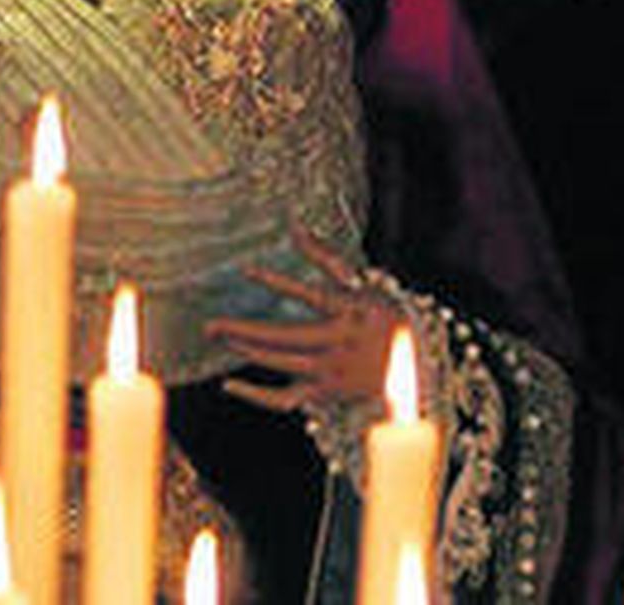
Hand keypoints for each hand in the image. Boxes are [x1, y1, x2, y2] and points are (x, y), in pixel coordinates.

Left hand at [205, 227, 397, 411]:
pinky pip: (284, 399)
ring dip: (248, 350)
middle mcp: (338, 342)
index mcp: (349, 310)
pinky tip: (231, 384)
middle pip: (283, 337)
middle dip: (242, 330)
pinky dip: (256, 395)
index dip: (277, 282)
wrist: (413, 368)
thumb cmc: (380, 314)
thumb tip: (294, 224)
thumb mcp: (358, 281)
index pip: (308, 294)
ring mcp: (331, 371)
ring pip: (281, 363)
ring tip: (221, 338)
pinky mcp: (324, 394)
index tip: (245, 270)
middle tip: (209, 326)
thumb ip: (322, 255)